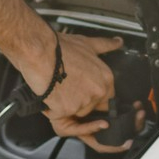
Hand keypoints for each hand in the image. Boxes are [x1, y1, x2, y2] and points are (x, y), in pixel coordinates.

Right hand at [16, 30, 125, 145]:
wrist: (40, 52)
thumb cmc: (60, 48)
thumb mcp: (88, 43)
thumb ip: (106, 45)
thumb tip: (118, 42)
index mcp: (106, 78)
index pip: (107, 98)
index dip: (93, 95)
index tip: (82, 89)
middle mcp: (97, 92)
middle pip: (93, 108)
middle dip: (81, 101)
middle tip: (67, 86)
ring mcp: (83, 103)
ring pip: (77, 113)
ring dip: (67, 106)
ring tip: (58, 88)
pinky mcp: (67, 110)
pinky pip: (61, 116)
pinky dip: (54, 109)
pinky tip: (50, 94)